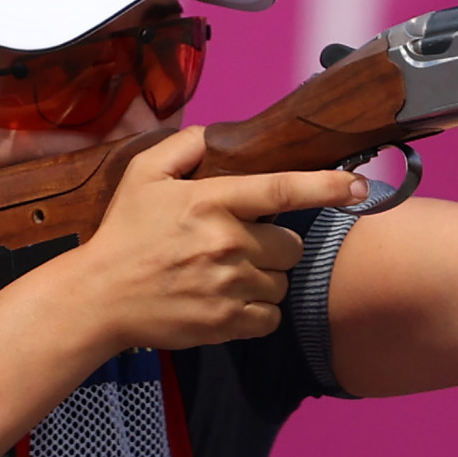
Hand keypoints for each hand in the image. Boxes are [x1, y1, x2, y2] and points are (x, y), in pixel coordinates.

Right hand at [78, 127, 368, 350]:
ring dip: (264, 278)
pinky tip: (227, 301)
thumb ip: (182, 146)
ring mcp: (229, 285)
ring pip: (282, 281)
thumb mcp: (142, 176)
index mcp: (211, 202)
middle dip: (274, 245)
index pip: (282, 189)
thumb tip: (214, 133)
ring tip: (224, 275)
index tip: (360, 186)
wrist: (96, 298)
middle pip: (292, 244)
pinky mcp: (226, 322)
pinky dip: (257, 311)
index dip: (327, 186)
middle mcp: (227, 242)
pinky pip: (270, 317)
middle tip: (238, 246)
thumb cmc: (123, 234)